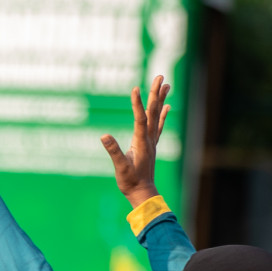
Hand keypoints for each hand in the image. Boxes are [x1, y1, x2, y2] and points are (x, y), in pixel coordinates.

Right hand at [101, 77, 169, 207]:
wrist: (143, 194)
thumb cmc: (130, 182)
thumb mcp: (120, 168)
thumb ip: (114, 151)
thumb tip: (104, 136)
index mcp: (141, 142)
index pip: (140, 118)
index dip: (137, 103)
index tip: (135, 88)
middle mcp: (149, 139)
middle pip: (153, 111)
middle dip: (155, 93)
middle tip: (160, 76)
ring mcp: (152, 141)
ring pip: (157, 116)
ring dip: (161, 99)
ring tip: (166, 84)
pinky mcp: (151, 146)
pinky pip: (159, 126)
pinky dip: (163, 115)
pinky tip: (167, 106)